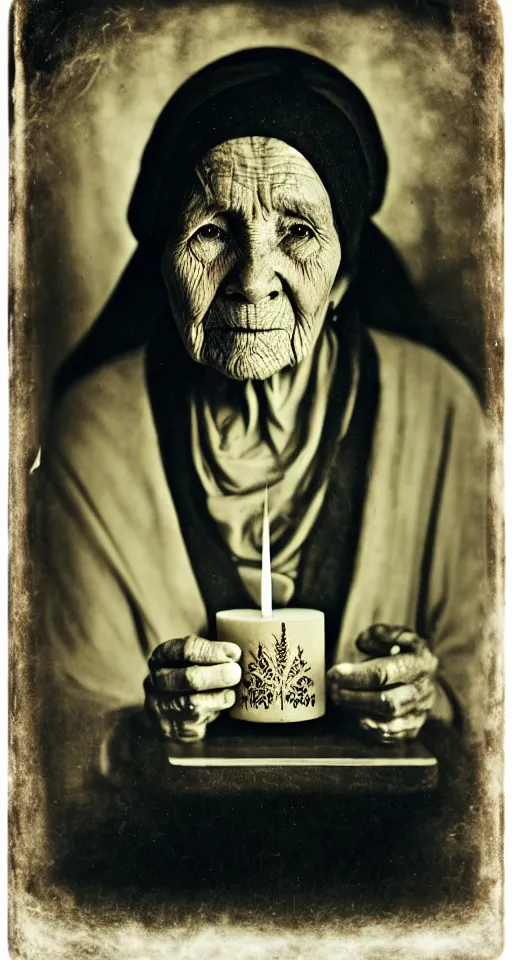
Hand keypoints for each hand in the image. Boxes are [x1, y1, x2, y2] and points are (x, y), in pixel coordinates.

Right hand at [144, 635, 241, 741]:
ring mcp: (159, 707)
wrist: (172, 703)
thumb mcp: (197, 653)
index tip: (235, 653)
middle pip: (187, 678)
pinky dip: (212, 714)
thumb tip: (234, 654)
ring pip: (192, 704)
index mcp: (161, 657)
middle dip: (216, 676)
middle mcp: (155, 681)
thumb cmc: (192, 670)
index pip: (185, 651)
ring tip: (232, 693)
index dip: (212, 652)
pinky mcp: (170, 730)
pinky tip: (220, 706)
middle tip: (236, 673)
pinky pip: (195, 725)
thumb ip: (213, 650)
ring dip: (218, 698)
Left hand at [327, 625, 437, 742]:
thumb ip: (381, 634)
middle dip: (356, 697)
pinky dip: (374, 730)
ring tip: (340, 699)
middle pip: (387, 701)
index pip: (384, 673)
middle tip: (334, 690)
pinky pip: (393, 735)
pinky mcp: (413, 728)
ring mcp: (419, 712)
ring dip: (360, 711)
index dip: (356, 675)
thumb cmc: (408, 655)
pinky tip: (358, 720)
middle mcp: (422, 691)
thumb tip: (362, 643)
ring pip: (390, 720)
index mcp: (419, 664)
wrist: (431, 682)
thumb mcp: (402, 636)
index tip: (333, 673)